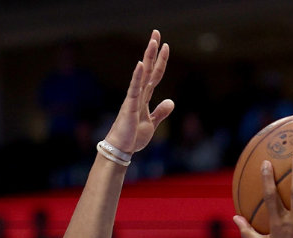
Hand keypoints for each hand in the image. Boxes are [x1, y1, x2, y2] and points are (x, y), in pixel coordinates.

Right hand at [103, 30, 174, 154]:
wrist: (121, 149)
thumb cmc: (133, 136)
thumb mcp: (152, 123)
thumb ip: (160, 112)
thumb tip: (171, 101)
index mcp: (144, 97)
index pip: (154, 75)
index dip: (160, 60)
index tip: (165, 45)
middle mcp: (139, 94)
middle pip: (148, 68)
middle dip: (152, 51)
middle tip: (156, 32)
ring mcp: (134, 98)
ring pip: (142, 74)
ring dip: (147, 58)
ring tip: (153, 42)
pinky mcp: (129, 107)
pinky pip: (134, 89)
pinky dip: (137, 77)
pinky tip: (140, 65)